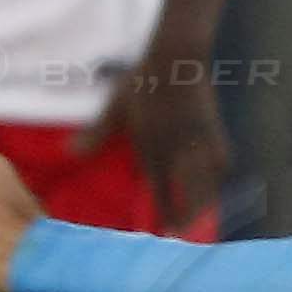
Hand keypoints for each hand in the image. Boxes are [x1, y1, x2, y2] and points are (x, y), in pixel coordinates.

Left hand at [92, 45, 231, 226]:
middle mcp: (177, 149)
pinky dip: (220, 169)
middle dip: (187, 214)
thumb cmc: (140, 82)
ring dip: (204, 199)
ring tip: (202, 211)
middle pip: (187, 191)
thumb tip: (69, 154)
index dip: (163, 211)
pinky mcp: (214, 128)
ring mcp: (198, 140)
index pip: (159, 187)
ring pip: (207, 179)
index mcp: (152, 147)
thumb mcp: (113, 108)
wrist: (175, 60)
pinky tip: (218, 175)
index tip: (165, 230)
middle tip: (183, 232)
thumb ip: (95, 134)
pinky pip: (222, 156)